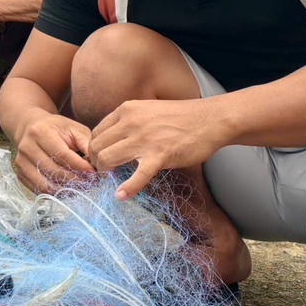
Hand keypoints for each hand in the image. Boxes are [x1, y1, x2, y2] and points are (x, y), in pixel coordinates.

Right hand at [11, 114, 95, 194]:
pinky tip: (66, 189)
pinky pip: (37, 189)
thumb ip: (87, 144)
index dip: (79, 167)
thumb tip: (98, 165)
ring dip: (64, 190)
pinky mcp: (19, 173)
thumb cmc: (56, 128)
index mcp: (40, 132)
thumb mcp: (74, 129)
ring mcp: (20, 161)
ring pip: (44, 184)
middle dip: (75, 180)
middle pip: (53, 171)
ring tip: (79, 187)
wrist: (30, 127)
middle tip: (89, 183)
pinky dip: (54, 193)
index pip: (62, 155)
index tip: (93, 173)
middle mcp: (27, 147)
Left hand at [88, 99, 221, 200]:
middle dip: (96, 161)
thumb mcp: (147, 110)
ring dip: (104, 172)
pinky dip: (127, 188)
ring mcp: (144, 139)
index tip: (99, 158)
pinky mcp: (160, 155)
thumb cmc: (181, 117)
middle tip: (103, 171)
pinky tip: (121, 196)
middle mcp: (131, 122)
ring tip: (110, 179)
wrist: (211, 119)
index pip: (96, 132)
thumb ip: (129, 121)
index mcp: (126, 110)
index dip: (94, 148)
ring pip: (107, 158)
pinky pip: (137, 176)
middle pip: (97, 146)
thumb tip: (114, 139)